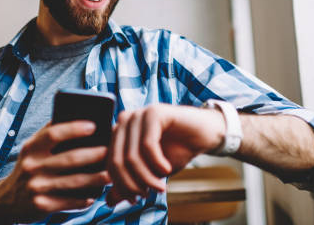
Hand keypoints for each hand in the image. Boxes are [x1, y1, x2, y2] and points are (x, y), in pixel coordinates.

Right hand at [0, 120, 110, 223]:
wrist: (6, 200)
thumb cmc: (29, 167)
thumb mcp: (32, 149)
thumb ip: (50, 134)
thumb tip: (81, 118)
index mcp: (32, 148)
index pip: (54, 133)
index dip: (74, 128)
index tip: (94, 125)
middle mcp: (32, 166)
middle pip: (69, 158)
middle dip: (93, 154)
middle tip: (110, 151)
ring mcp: (36, 187)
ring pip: (73, 181)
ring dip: (95, 178)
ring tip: (111, 174)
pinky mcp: (41, 205)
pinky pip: (68, 202)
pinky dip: (83, 199)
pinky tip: (95, 196)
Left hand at [106, 104, 224, 205]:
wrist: (205, 135)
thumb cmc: (177, 151)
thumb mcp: (151, 172)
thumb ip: (129, 182)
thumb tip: (108, 201)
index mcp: (120, 132)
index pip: (109, 163)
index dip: (121, 186)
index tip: (135, 199)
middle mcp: (125, 121)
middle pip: (117, 160)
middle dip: (132, 183)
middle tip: (148, 194)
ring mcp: (139, 115)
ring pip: (131, 155)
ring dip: (146, 177)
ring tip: (160, 186)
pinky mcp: (155, 113)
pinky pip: (148, 145)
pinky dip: (157, 163)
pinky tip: (167, 170)